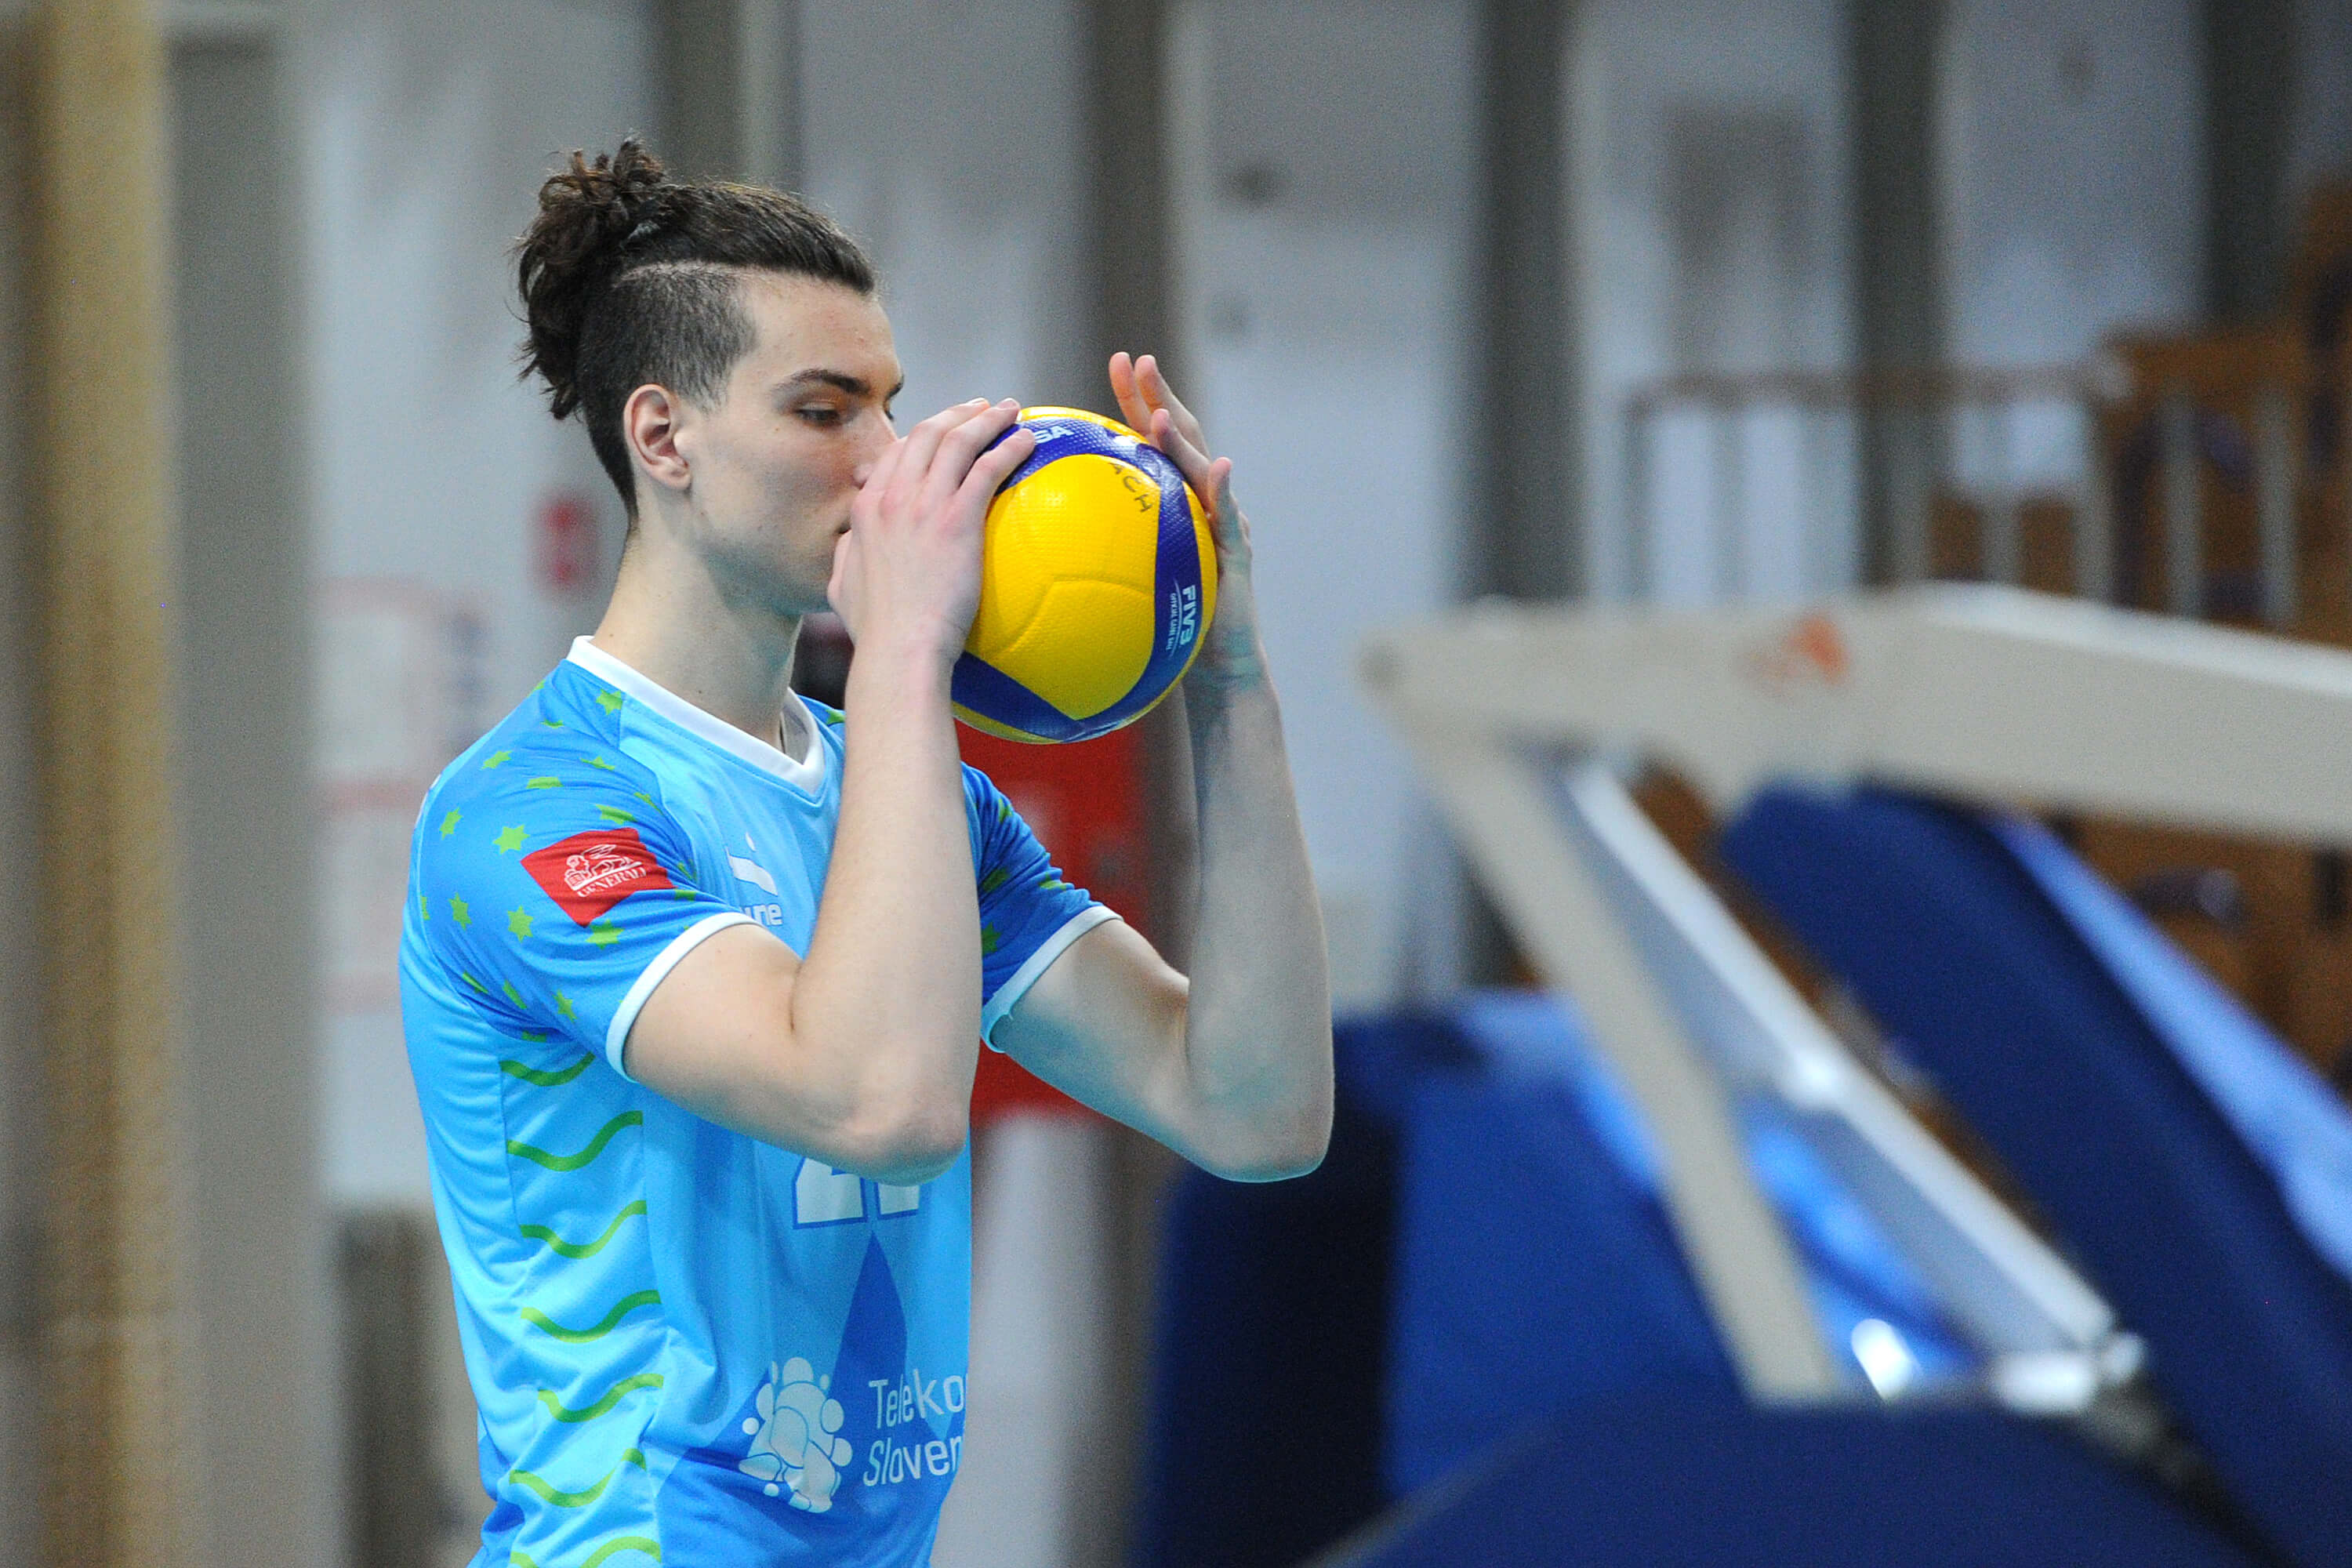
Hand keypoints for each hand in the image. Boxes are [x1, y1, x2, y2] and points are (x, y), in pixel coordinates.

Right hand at [829, 397, 1032, 668]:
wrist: (899, 647)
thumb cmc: (875, 630)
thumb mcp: (841, 587)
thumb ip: (846, 556)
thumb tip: (847, 547)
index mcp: (866, 509)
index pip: (896, 455)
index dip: (922, 437)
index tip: (943, 432)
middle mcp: (893, 497)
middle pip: (927, 435)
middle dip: (956, 413)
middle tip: (980, 407)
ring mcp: (924, 505)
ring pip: (958, 441)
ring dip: (986, 418)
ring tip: (1009, 409)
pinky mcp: (957, 519)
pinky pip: (987, 468)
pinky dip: (1008, 447)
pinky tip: (1027, 440)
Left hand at [1108, 353, 1265, 692]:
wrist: (1215, 668)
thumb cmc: (1160, 632)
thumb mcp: (1117, 587)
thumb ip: (1092, 554)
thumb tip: (1033, 542)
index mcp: (1168, 502)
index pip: (1146, 441)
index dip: (1133, 400)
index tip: (1113, 362)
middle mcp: (1198, 502)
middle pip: (1177, 438)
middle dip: (1157, 396)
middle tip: (1136, 361)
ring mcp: (1222, 523)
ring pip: (1201, 470)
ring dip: (1181, 439)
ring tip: (1160, 413)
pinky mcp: (1237, 554)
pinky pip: (1229, 520)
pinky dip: (1225, 492)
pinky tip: (1220, 469)